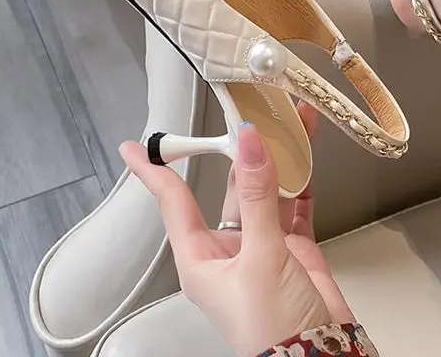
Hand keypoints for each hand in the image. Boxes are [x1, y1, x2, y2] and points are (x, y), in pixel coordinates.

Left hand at [120, 104, 352, 356]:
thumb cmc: (271, 330)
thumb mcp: (260, 259)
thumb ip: (259, 197)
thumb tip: (247, 142)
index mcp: (202, 257)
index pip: (172, 203)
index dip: (153, 171)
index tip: (134, 145)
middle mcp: (229, 247)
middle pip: (230, 185)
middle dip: (240, 147)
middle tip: (249, 109)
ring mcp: (263, 245)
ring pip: (266, 188)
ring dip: (279, 156)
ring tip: (290, 119)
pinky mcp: (294, 246)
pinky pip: (295, 202)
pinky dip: (302, 176)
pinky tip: (306, 151)